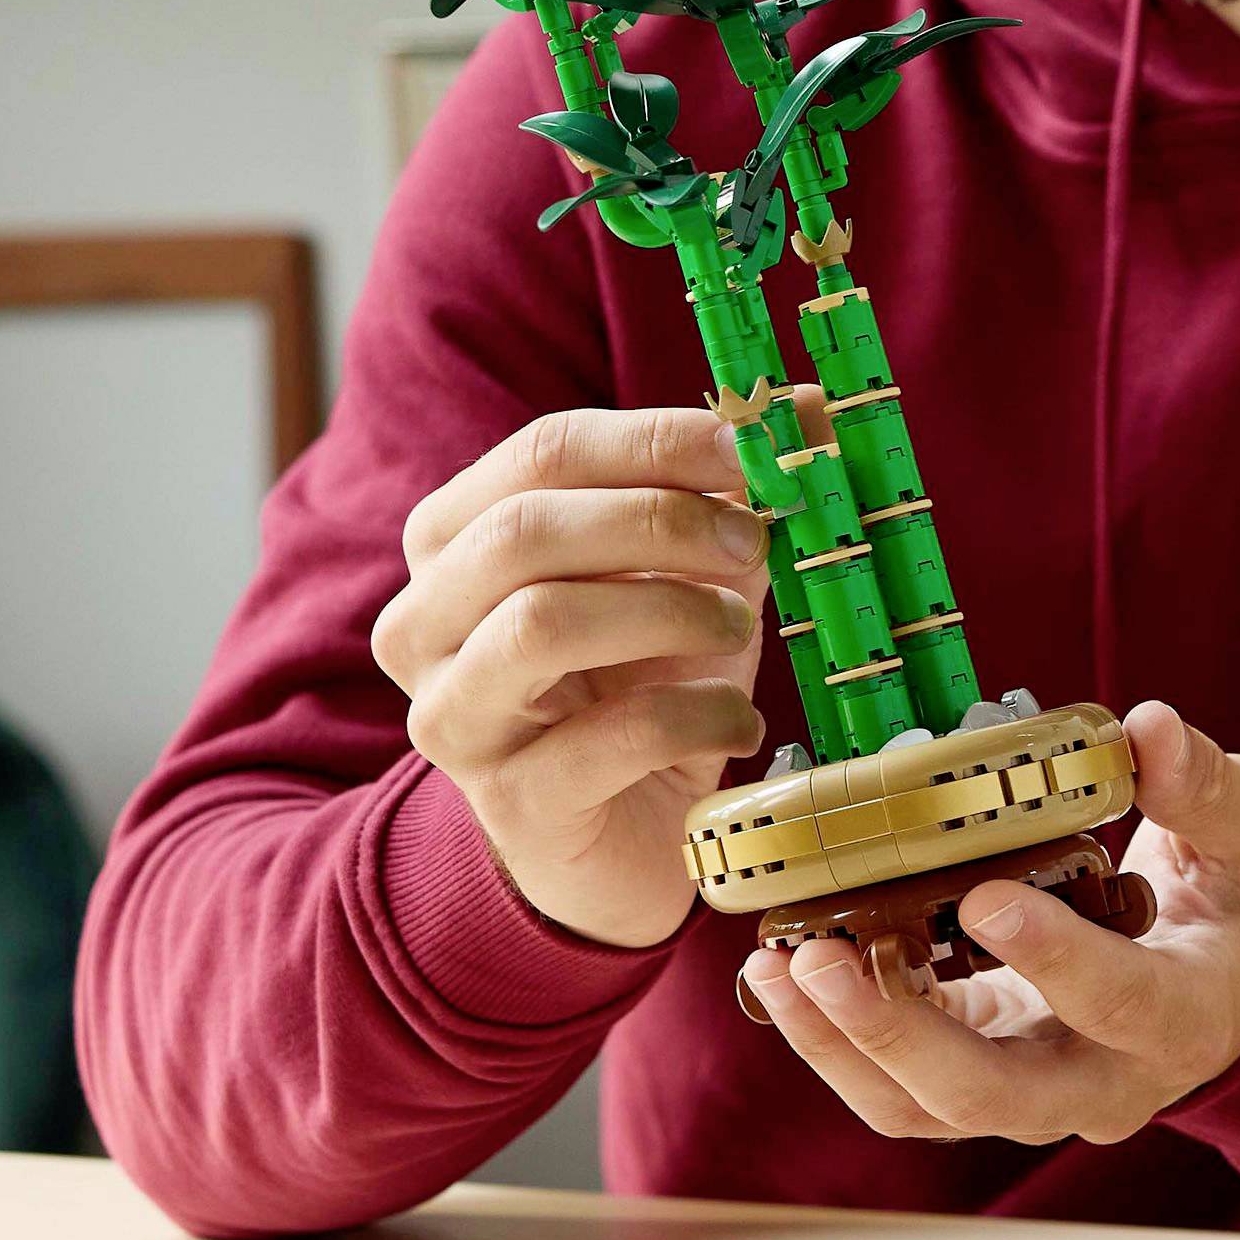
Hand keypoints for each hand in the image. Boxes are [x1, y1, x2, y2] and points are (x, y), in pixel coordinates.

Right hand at [373, 397, 820, 948]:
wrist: (623, 831)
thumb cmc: (648, 677)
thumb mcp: (695, 571)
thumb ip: (737, 490)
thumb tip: (813, 407)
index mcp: (456, 537)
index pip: (545, 452)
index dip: (660, 440)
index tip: (758, 448)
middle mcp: (426, 620)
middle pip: (526, 530)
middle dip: (662, 522)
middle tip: (757, 541)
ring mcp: (456, 716)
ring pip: (542, 623)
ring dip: (672, 611)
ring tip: (740, 630)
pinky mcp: (513, 804)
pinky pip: (609, 738)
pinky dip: (699, 716)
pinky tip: (740, 724)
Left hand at [742, 700, 1239, 1142]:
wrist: (1233, 979)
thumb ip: (1205, 783)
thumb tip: (1148, 728)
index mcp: (1186, 1015)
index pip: (1121, 1004)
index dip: (1054, 960)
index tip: (985, 900)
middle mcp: (1106, 1080)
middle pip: (993, 1095)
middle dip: (899, 1033)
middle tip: (823, 955)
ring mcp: (1037, 1091)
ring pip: (927, 1107)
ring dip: (843, 1045)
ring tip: (777, 965)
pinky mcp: (983, 1076)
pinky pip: (901, 1088)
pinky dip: (838, 1040)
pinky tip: (787, 969)